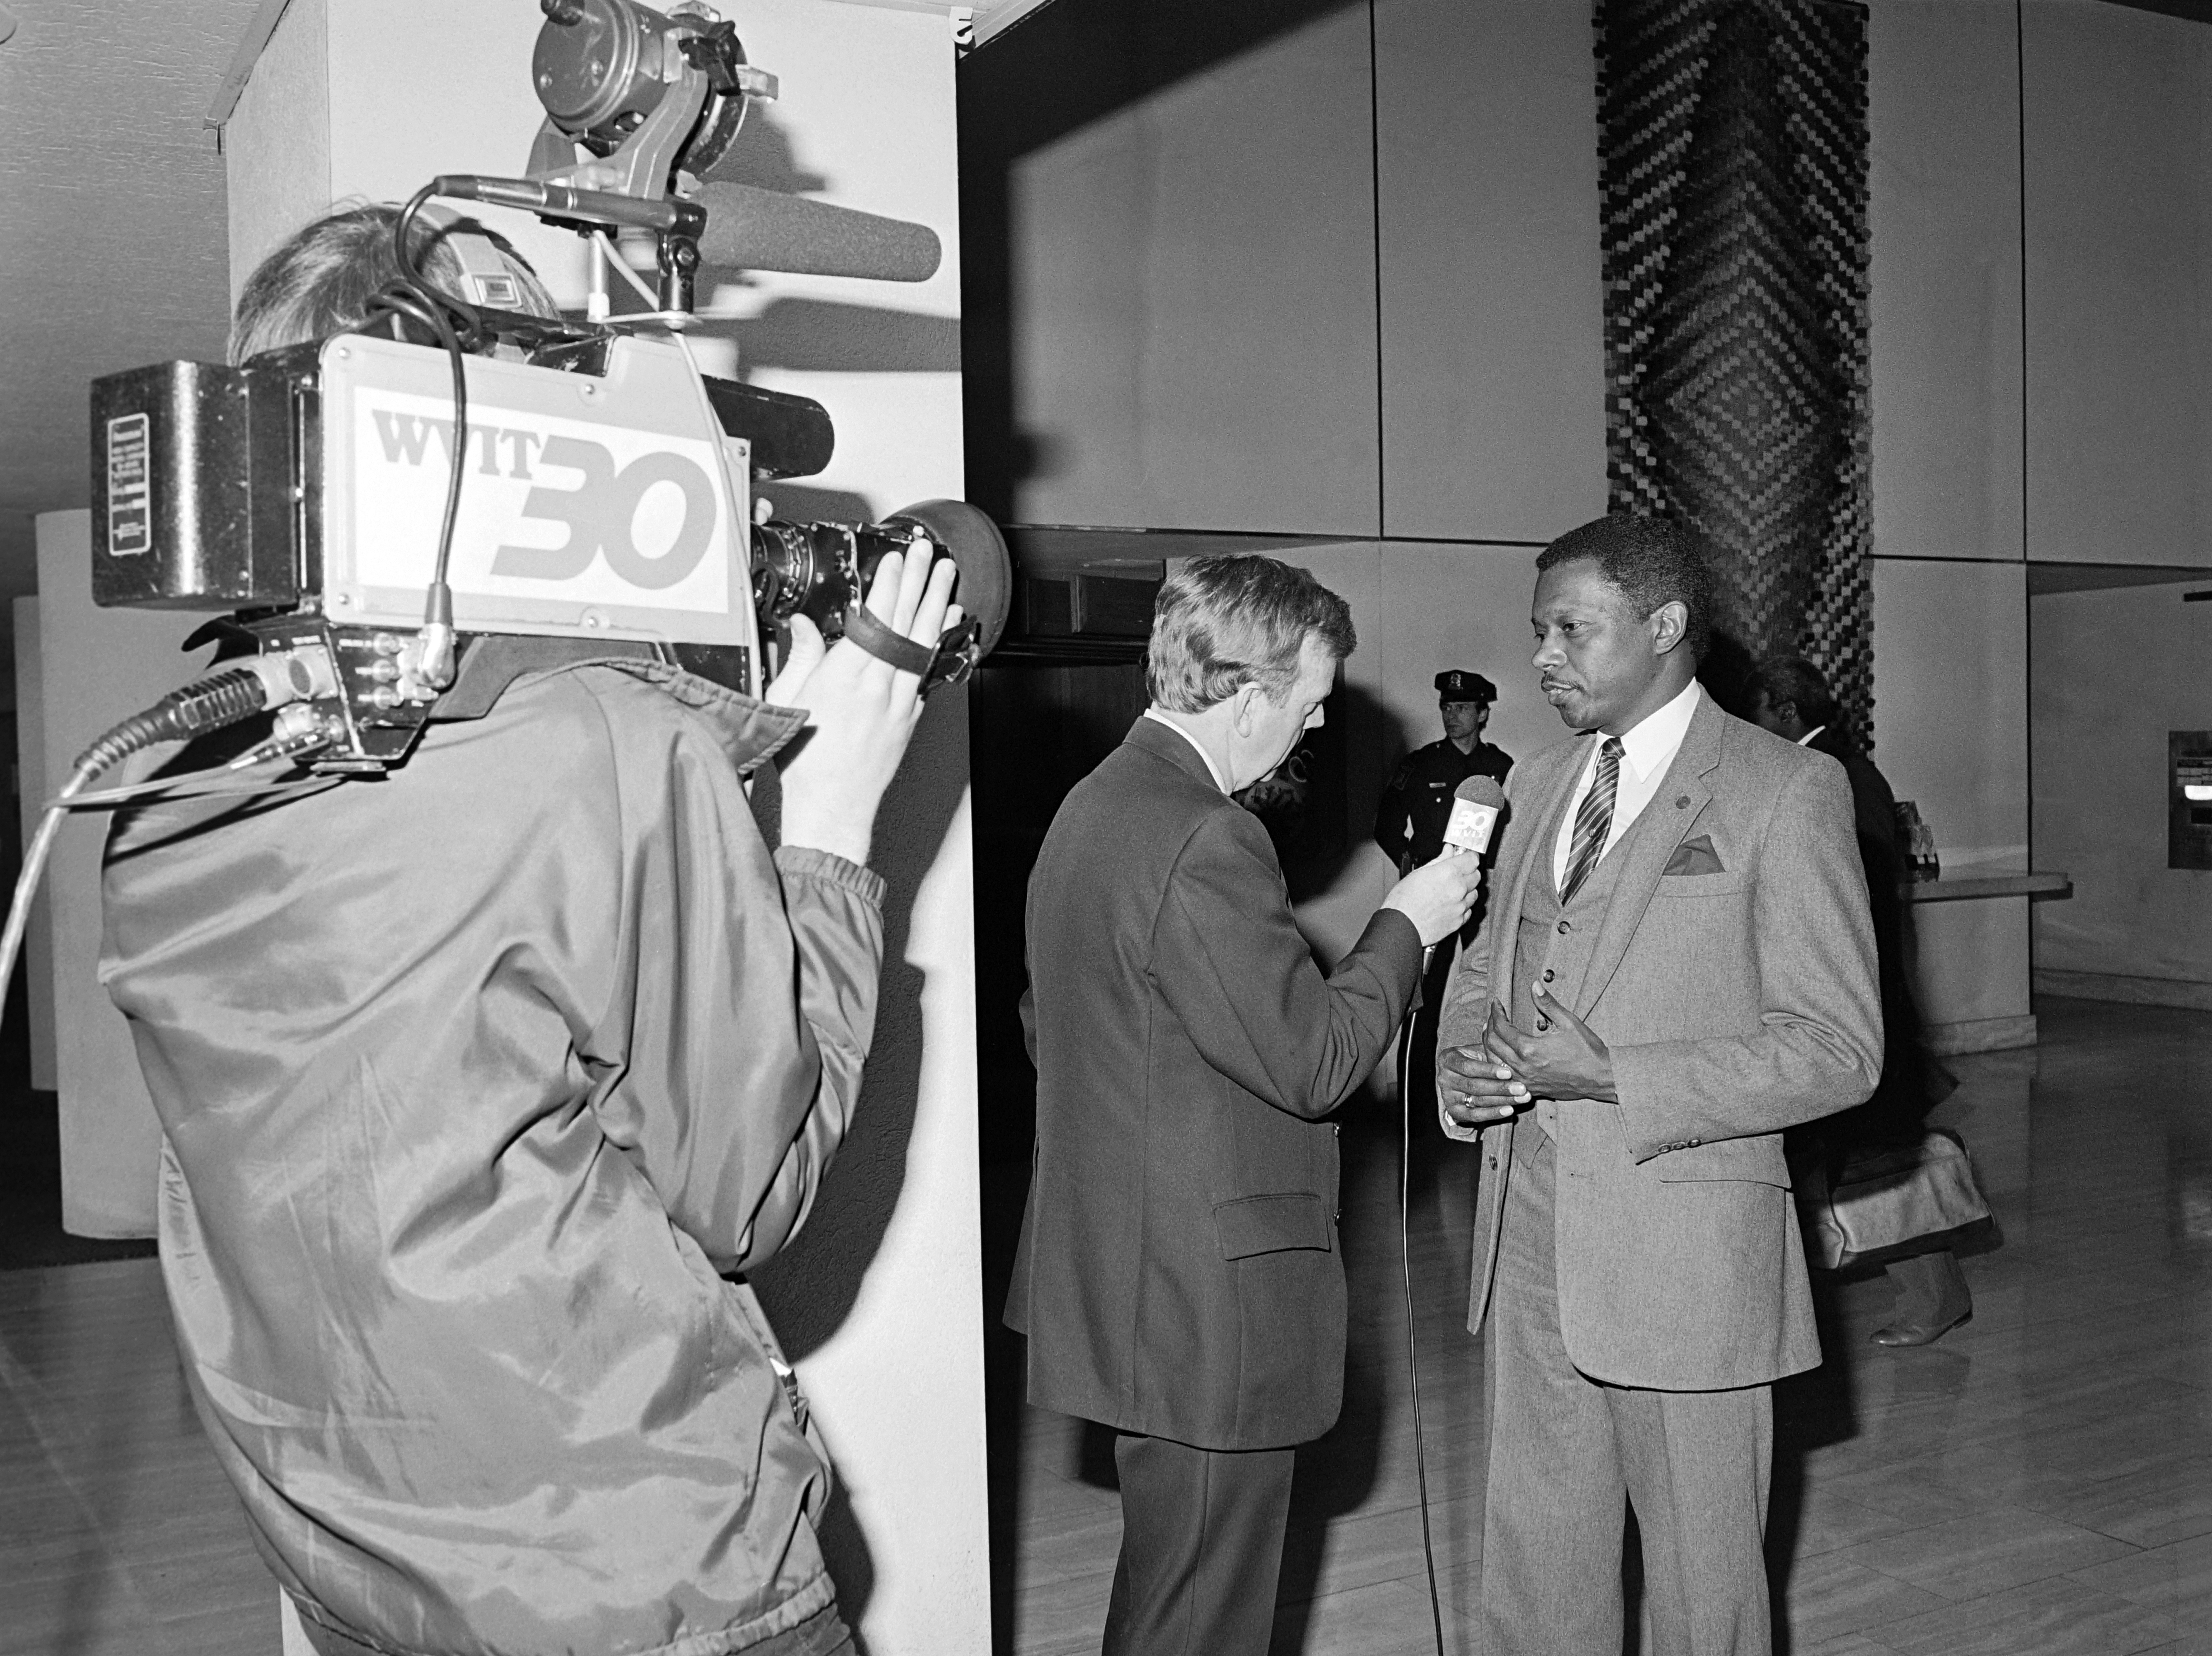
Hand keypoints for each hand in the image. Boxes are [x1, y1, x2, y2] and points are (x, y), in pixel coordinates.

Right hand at [773, 545, 962, 867]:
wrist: (832, 806)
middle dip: (918, 580)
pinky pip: (930, 669)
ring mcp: (900, 701)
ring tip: (947, 574)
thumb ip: (800, 656)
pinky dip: (940, 641)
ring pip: (924, 641)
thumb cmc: (806, 761)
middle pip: (905, 620)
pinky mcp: (911, 716)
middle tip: (928, 552)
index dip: (889, 584)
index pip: (874, 617)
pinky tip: (948, 622)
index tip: (896, 559)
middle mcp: (879, 684)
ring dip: (937, 602)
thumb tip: (803, 625)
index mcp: (845, 676)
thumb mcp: (788, 700)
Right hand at [1381, 851, 1481, 945]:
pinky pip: (1469, 910)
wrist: (1401, 926)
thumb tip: (1448, 851)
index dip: (1468, 856)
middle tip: (1456, 873)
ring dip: (1467, 890)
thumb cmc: (1404, 901)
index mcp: (1449, 873)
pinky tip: (1450, 904)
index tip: (1464, 857)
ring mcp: (1460, 906)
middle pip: (1476, 875)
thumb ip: (1439, 860)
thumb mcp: (1418, 873)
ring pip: (1474, 893)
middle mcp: (1458, 889)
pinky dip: (1463, 906)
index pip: (1472, 859)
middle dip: (1468, 872)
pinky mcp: (1459, 921)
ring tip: (1451, 891)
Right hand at [1438, 1027, 1526, 1139]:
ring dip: (1502, 1100)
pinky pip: (1475, 1116)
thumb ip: (1490, 1045)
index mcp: (1447, 1059)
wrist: (1465, 1078)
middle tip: (1521, 1088)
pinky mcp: (1454, 1111)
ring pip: (1477, 1100)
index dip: (1488, 1070)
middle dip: (1500, 1088)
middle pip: (1474, 1086)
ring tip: (1522, 1098)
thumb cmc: (1478, 1060)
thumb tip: (1505, 1024)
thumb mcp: (1479, 1050)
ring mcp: (1447, 1096)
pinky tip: (1510, 1110)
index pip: (1468, 1067)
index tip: (1508, 1072)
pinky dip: (1493, 1114)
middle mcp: (1443, 1078)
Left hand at [1486, 985, 1616, 1103]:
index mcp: (1529, 1049)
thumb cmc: (1587, 1051)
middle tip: (1493, 1015)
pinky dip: (1496, 1065)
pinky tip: (1498, 1057)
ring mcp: (1525, 1081)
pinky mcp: (1530, 1089)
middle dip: (1489, 1026)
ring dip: (1489, 1046)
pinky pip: (1503, 1078)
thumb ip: (1548, 1004)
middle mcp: (1522, 1067)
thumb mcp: (1569, 1022)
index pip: (1501, 1028)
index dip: (1496, 1012)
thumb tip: (1534, 985)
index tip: (1496, 1002)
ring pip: (1493, 1063)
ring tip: (1491, 1032)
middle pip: (1492, 1045)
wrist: (1601, 1078)